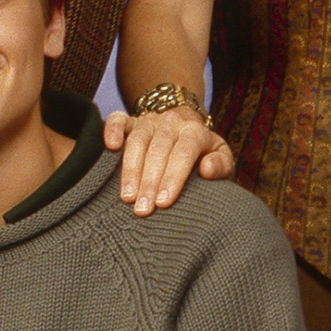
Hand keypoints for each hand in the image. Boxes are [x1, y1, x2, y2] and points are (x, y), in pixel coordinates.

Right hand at [103, 101, 235, 215]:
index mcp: (195, 132)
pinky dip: (112, 130)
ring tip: (127, 197)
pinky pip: (118, 120)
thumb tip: (207, 170)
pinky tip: (109, 147)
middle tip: (143, 210)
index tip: (163, 202)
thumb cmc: (202, 151)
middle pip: (158, 150)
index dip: (173, 177)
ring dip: (130, 169)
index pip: (183, 153)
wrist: (185, 123)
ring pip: (137, 141)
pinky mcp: (130, 120)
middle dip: (149, 181)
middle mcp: (171, 123)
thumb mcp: (220, 156)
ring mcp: (148, 121)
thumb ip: (221, 164)